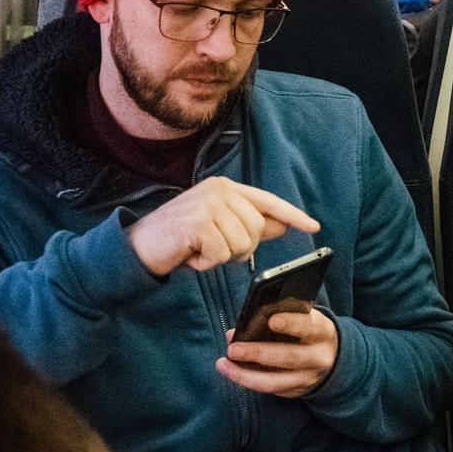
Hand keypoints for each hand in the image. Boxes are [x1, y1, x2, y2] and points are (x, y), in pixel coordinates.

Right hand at [126, 177, 319, 276]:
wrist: (139, 247)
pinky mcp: (198, 223)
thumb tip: (282, 226)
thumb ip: (249, 225)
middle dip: (240, 248)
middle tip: (213, 248)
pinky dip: (207, 263)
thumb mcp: (219, 229)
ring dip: (222, 257)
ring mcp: (207, 204)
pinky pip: (222, 254)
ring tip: (199, 249)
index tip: (313, 226)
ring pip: (242, 244)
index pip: (267, 201)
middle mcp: (219, 190)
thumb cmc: (181, 239)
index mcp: (226, 188)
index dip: (292, 215)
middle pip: (257, 229)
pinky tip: (191, 255)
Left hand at [217, 310, 338, 396]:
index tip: (272, 320)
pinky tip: (233, 371)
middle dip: (257, 353)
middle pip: (288, 357)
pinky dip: (248, 380)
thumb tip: (240, 329)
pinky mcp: (295, 392)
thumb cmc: (308, 332)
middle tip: (233, 349)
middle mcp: (318, 358)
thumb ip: (279, 318)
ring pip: (274, 381)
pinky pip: (269, 389)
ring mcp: (307, 378)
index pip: (309, 327)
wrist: (332, 359)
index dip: (292, 323)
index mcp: (323, 333)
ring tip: (223, 364)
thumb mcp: (304, 320)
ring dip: (244, 374)